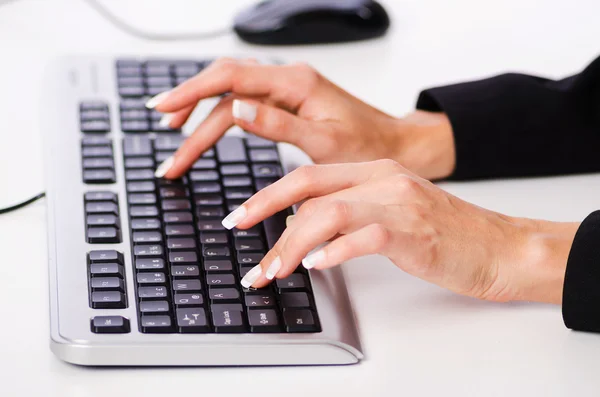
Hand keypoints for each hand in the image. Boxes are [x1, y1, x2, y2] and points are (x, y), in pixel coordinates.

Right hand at [148, 58, 455, 179]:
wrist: (391, 144)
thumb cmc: (366, 145)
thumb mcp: (323, 141)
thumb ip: (279, 125)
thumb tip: (236, 109)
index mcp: (295, 83)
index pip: (230, 78)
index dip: (192, 92)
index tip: (164, 108)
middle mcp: (286, 79)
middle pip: (223, 82)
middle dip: (189, 105)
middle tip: (163, 129)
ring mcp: (285, 88)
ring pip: (230, 92)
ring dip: (200, 112)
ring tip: (175, 134)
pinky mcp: (286, 101)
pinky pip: (244, 100)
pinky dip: (219, 114)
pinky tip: (205, 126)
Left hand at [224, 160, 577, 303]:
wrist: (499, 248)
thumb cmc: (446, 234)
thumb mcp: (391, 211)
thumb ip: (349, 211)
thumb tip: (302, 226)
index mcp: (373, 171)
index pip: (307, 175)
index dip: (267, 195)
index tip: (240, 217)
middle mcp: (382, 179)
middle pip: (308, 187)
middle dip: (265, 213)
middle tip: (241, 242)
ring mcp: (398, 202)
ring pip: (328, 212)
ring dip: (291, 243)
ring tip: (271, 271)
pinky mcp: (414, 232)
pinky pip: (364, 235)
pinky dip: (334, 250)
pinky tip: (315, 265)